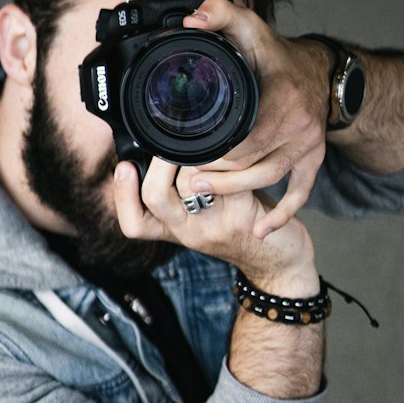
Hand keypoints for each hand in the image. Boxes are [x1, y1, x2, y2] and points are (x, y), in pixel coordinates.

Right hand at [112, 155, 318, 294]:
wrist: (281, 262)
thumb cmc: (240, 226)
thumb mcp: (203, 217)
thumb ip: (181, 193)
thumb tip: (160, 147)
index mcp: (175, 231)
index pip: (133, 224)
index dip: (122, 196)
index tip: (122, 167)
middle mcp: (189, 233)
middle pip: (155, 197)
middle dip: (160, 161)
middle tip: (172, 142)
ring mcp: (214, 227)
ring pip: (191, 182)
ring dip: (197, 154)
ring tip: (206, 140)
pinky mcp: (241, 216)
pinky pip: (228, 178)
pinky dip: (230, 158)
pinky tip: (236, 146)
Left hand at [173, 0, 331, 237]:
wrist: (322, 73)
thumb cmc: (276, 54)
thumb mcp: (249, 25)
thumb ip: (218, 14)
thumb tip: (191, 22)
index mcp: (282, 97)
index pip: (243, 137)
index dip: (212, 151)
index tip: (184, 155)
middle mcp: (300, 124)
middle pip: (251, 162)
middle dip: (216, 174)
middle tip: (184, 180)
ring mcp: (309, 145)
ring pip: (268, 178)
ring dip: (236, 190)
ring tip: (202, 194)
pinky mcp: (314, 159)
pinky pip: (301, 193)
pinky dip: (282, 213)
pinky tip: (263, 229)